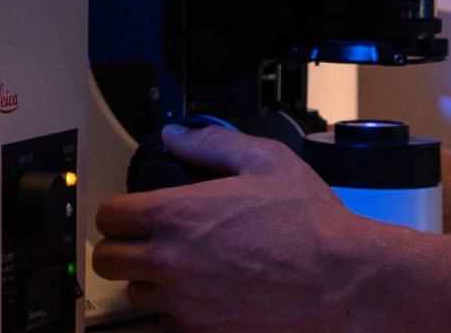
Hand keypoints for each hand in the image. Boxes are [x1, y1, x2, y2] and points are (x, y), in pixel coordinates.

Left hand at [90, 124, 397, 332]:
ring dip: (151, 281)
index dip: (118, 211)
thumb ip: (211, 143)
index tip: (131, 214)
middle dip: (123, 247)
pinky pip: (168, 324)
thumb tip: (176, 136)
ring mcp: (183, 305)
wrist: (343, 285)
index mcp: (177, 216)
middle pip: (107, 260)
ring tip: (186, 269)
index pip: (108, 216)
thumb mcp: (267, 162)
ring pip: (136, 294)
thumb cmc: (311, 226)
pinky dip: (179, 311)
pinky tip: (207, 295)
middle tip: (146, 242)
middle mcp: (170, 263)